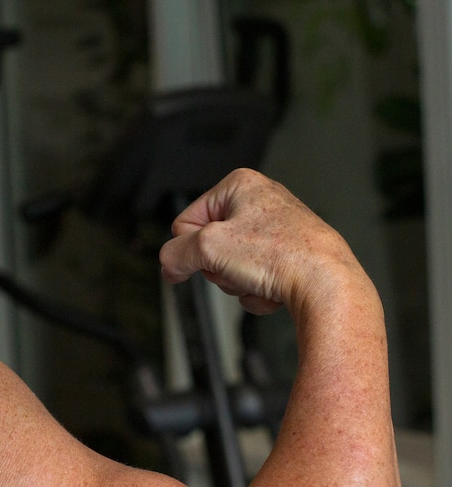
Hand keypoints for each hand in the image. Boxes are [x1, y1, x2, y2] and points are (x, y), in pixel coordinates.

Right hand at [158, 168, 359, 315]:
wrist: (327, 286)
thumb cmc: (281, 255)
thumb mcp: (208, 248)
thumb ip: (175, 254)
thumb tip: (169, 264)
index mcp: (240, 185)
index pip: (186, 222)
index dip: (191, 247)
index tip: (209, 258)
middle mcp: (261, 202)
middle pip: (209, 246)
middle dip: (219, 267)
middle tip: (238, 269)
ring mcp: (277, 230)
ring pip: (230, 267)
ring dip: (237, 282)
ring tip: (260, 279)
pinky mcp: (288, 256)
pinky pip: (253, 278)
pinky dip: (257, 291)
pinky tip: (274, 289)